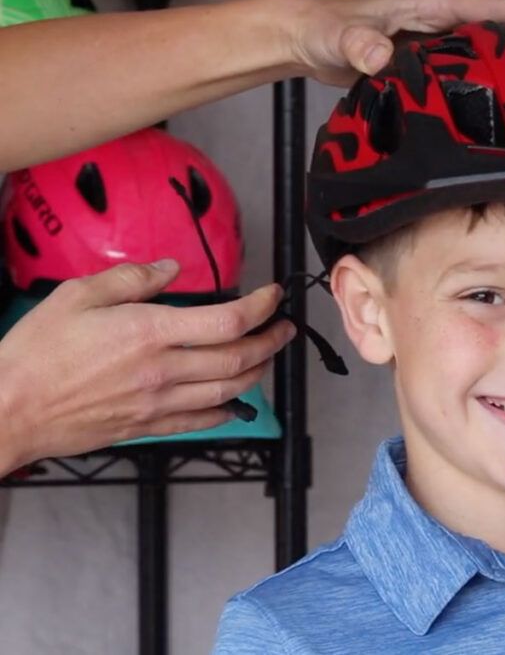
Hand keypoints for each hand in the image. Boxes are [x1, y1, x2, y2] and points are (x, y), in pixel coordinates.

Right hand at [0, 260, 294, 472]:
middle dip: (272, 340)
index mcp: (149, 332)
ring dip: (259, 372)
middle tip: (284, 327)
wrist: (8, 409)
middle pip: (240, 358)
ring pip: (230, 391)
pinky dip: (229, 410)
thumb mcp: (77, 296)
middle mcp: (163, 371)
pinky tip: (237, 400)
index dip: (261, 307)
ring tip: (268, 356)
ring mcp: (158, 403)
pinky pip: (202, 421)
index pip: (228, 321)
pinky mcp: (148, 427)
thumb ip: (131, 280)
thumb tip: (171, 269)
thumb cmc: (35, 352)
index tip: (274, 296)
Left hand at [289, 0, 504, 84]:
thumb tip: (379, 54)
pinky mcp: (429, 60)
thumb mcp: (341, 39)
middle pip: (501, 26)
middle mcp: (440, 20)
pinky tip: (503, 103)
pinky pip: (469, 67)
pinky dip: (489, 79)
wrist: (307, 39)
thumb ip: (359, 45)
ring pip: (487, 48)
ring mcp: (436, 40)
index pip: (491, 8)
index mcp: (431, 7)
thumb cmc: (324, 33)